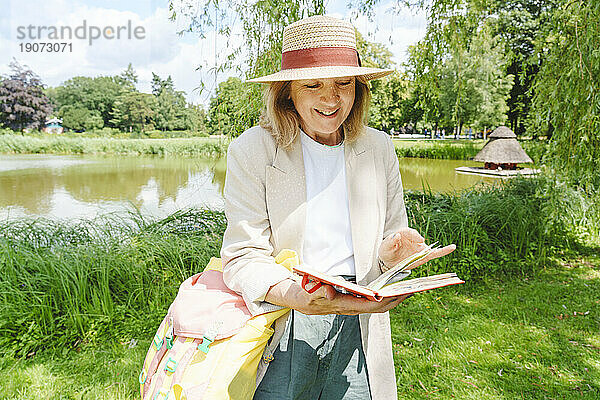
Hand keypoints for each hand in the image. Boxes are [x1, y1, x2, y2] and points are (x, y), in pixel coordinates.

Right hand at [265, 279, 411, 314]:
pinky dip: (384, 297)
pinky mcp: (352, 303)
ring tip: (408, 288)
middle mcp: (350, 308)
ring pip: (377, 306)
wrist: (297, 300)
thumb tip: (329, 291)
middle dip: (396, 300)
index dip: (387, 299)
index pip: (370, 305)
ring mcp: (352, 307)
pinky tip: (392, 290)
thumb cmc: (304, 293)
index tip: (400, 292)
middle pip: (379, 308)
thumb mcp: (308, 290)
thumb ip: (318, 290)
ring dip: (393, 299)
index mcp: (343, 305)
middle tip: (413, 289)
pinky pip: (372, 302)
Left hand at [378, 227, 455, 270]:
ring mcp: (419, 247)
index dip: (414, 235)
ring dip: (438, 248)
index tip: (418, 239)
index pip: (409, 231)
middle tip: (420, 242)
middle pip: (418, 237)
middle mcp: (413, 239)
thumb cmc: (387, 251)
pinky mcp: (423, 255)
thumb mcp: (384, 247)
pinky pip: (434, 253)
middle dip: (419, 239)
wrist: (389, 260)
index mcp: (403, 233)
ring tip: (452, 247)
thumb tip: (396, 235)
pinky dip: (443, 251)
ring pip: (428, 246)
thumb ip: (390, 242)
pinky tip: (452, 248)